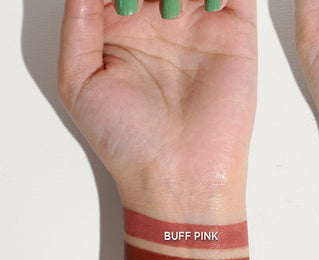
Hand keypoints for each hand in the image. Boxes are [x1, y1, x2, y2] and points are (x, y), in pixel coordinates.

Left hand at [59, 0, 256, 205]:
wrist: (180, 176)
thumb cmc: (128, 142)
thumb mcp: (77, 81)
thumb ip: (78, 21)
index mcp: (122, 30)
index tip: (119, 5)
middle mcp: (161, 23)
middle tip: (146, 5)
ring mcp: (200, 26)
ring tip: (170, 9)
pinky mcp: (236, 35)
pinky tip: (202, 0)